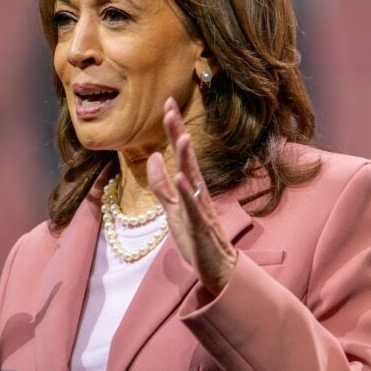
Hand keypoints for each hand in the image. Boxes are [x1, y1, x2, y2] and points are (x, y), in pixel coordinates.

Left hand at [147, 98, 236, 295]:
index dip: (173, 129)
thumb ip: (162, 185)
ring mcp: (200, 208)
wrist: (217, 267)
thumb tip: (153, 157)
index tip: (167, 103)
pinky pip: (193, 207)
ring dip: (186, 159)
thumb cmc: (196, 237)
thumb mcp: (172, 208)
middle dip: (178, 133)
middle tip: (170, 107)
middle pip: (187, 157)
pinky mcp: (200, 227)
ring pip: (194, 179)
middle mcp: (198, 192)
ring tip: (180, 137)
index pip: (180, 152)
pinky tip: (181, 179)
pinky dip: (188, 193)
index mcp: (190, 186)